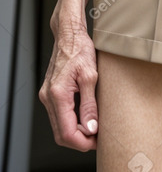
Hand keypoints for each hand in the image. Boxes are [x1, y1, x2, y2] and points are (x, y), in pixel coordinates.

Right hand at [39, 25, 98, 150]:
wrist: (69, 34)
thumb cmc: (80, 49)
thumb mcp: (91, 76)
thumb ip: (90, 104)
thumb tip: (91, 128)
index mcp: (58, 94)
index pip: (67, 132)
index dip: (83, 142)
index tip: (97, 142)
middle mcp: (48, 97)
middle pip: (61, 134)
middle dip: (79, 141)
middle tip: (97, 139)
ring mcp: (47, 95)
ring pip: (58, 126)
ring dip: (75, 132)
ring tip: (94, 129)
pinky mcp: (50, 93)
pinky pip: (58, 116)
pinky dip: (70, 122)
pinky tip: (84, 119)